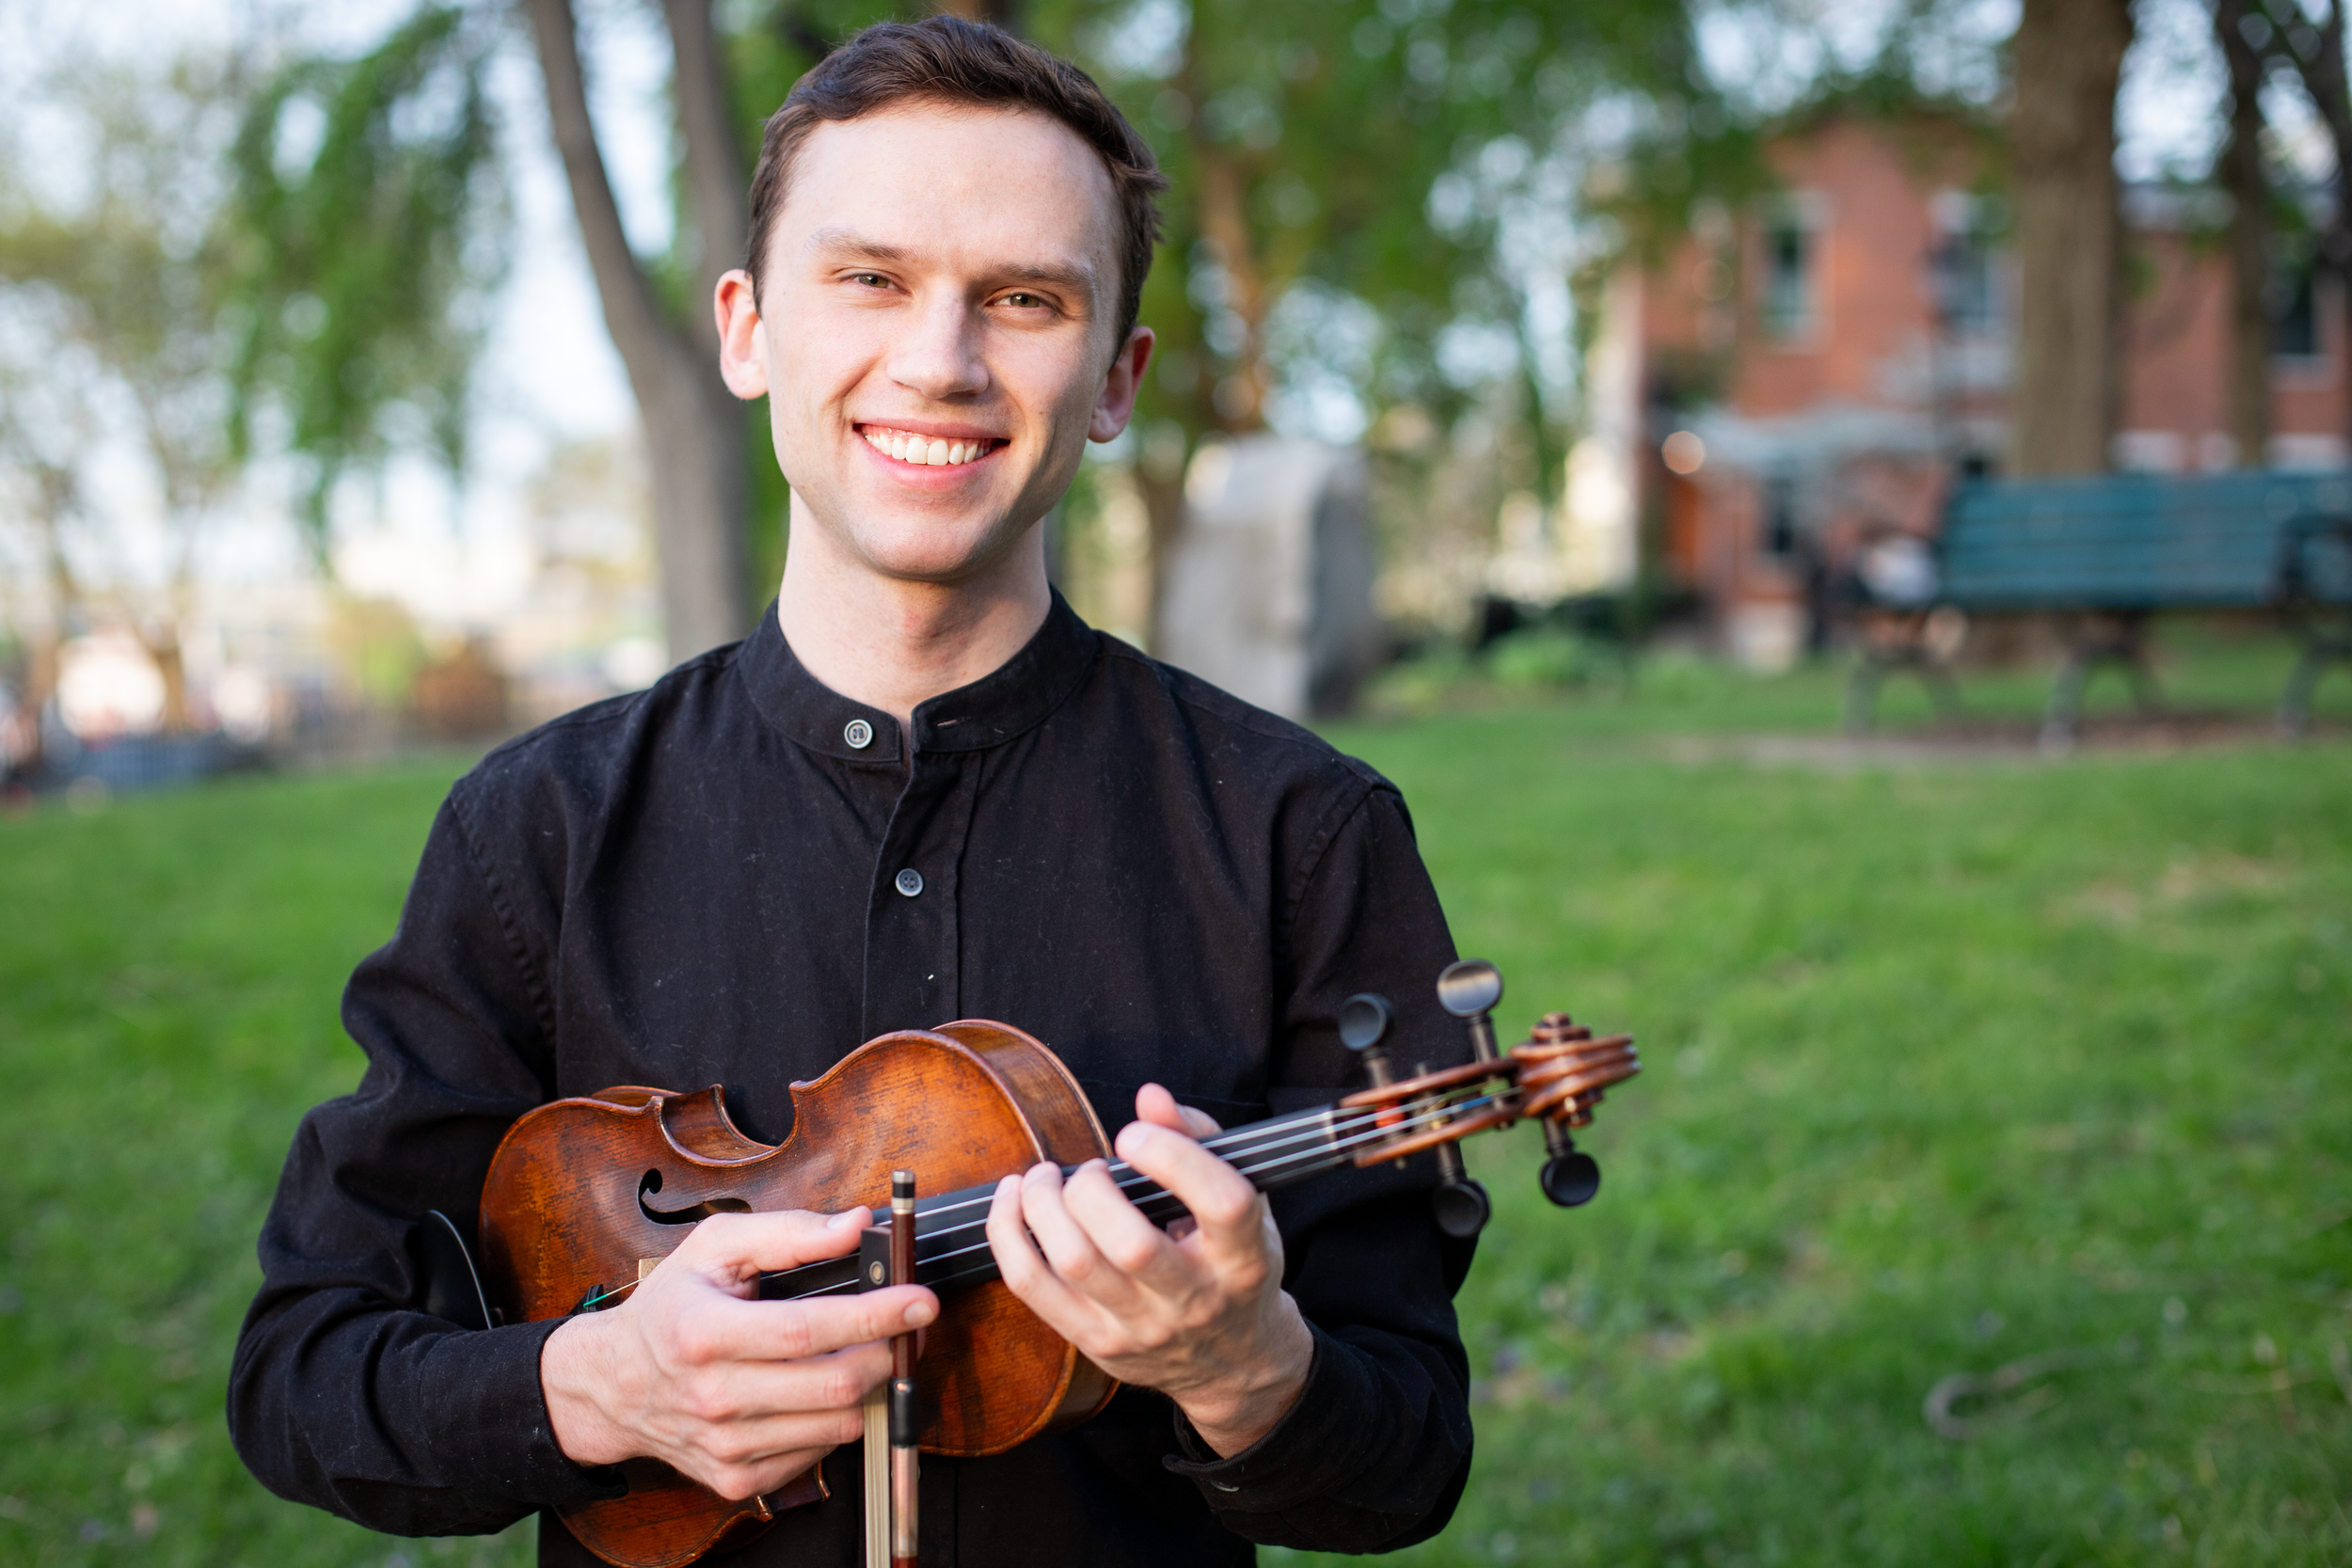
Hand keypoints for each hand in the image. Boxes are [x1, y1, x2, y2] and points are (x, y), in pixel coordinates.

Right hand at [541, 1207, 935, 1500]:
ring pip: (838, 1423)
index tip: (921, 1300)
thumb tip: (857, 1224)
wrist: (612, 1384)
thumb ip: (789, 1232)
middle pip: (836, 1384)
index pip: (810, 1331)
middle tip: (909, 1324)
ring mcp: (726, 1445)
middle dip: (890, 1351)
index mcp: (705, 1333)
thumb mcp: (715, 1247)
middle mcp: (715, 1397)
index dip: (876, 1315)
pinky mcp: (736, 1478)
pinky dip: (836, 1418)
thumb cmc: (671, 1307)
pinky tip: (824, 1387)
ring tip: (871, 1351)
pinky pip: (818, 1451)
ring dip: (871, 1385)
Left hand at [985, 1084, 1313, 1456]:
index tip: (1134, 1136)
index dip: (1174, 1158)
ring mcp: (1143, 1329)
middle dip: (1091, 1188)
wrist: (1233, 1361)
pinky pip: (1033, 1288)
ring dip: (1043, 1204)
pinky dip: (1009, 1235)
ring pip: (1075, 1263)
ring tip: (1046, 1179)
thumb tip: (1149, 1098)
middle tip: (1090, 1169)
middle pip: (1132, 1245)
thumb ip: (1198, 1139)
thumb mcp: (1243, 1200)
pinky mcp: (1098, 1343)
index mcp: (1244, 1259)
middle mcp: (1196, 1300)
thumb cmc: (1232, 1263)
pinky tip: (1013, 1202)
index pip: (1222, 1205)